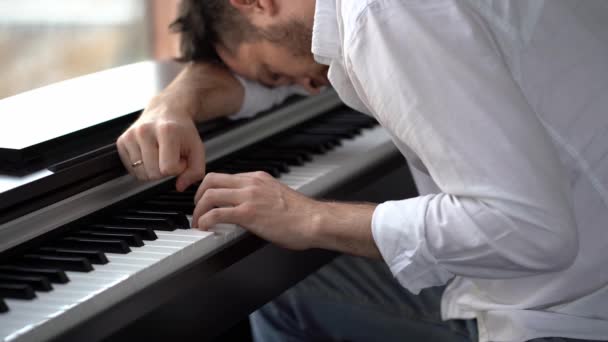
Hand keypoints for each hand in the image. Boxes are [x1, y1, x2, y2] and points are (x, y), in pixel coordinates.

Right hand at [116, 62, 244, 190]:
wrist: (166, 109)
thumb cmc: (182, 131)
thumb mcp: (198, 149)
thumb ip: (196, 171)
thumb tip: (180, 186)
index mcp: (166, 131)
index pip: (168, 169)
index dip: (178, 168)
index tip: (181, 158)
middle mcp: (144, 131)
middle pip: (153, 173)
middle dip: (165, 170)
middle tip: (171, 156)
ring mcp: (130, 136)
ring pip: (141, 174)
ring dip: (153, 170)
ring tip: (160, 155)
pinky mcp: (121, 141)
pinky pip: (131, 170)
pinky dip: (142, 167)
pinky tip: (150, 155)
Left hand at [192, 172, 321, 249]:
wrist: (314, 221)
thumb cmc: (302, 215)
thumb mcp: (278, 197)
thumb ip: (261, 197)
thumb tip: (251, 209)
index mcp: (258, 178)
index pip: (225, 177)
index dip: (210, 189)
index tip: (206, 201)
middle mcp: (251, 184)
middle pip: (211, 180)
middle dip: (198, 196)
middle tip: (197, 210)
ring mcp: (249, 197)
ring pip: (210, 195)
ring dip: (198, 210)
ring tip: (198, 222)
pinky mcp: (248, 213)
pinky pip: (217, 213)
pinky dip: (205, 221)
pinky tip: (205, 228)